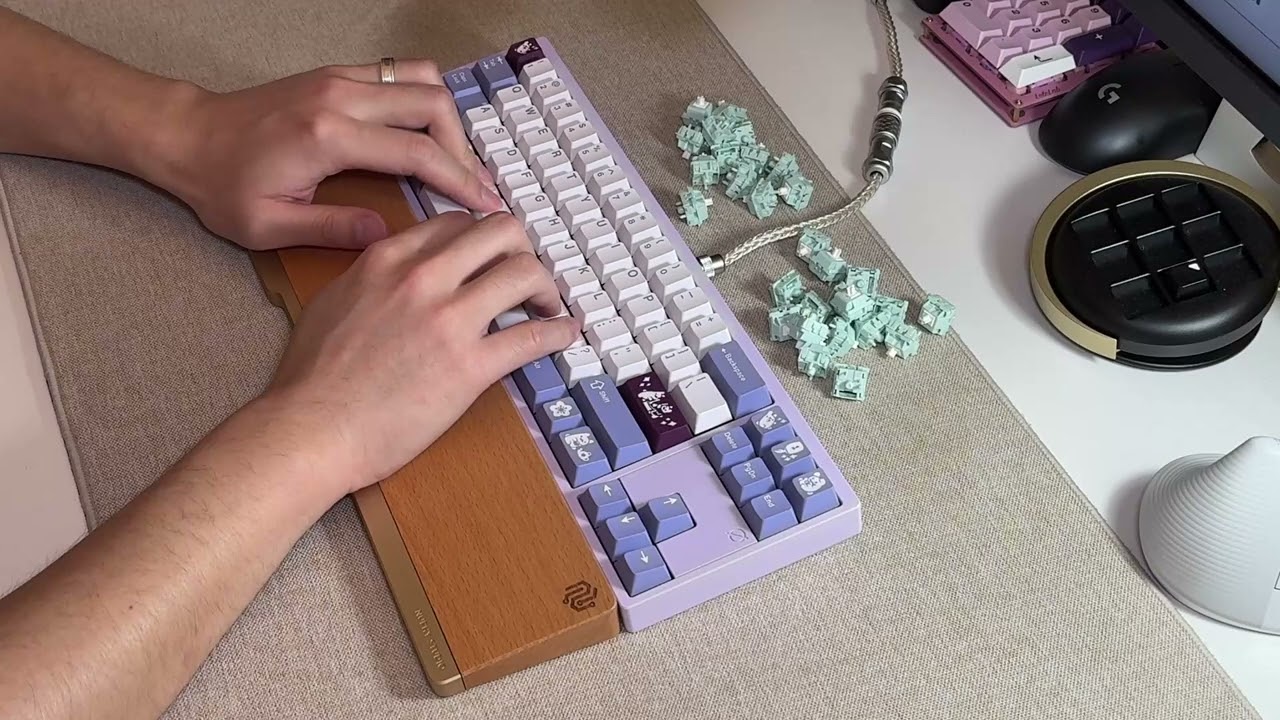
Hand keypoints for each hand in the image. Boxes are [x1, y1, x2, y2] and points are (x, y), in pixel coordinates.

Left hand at [159, 60, 504, 250]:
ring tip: (456, 160)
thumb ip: (334, 230)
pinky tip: (430, 134)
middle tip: (476, 187)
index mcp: (326, 136)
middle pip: (432, 105)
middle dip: (465, 148)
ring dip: (448, 119)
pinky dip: (425, 100)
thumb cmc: (221, 185)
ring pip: (421, 79)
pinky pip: (399, 73)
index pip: (416, 151)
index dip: (459, 179)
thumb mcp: (269, 226)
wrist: (186, 137)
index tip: (486, 204)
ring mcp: (339, 78)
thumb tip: (391, 236)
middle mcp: (339, 96)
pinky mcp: (336, 75)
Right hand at [259, 212, 578, 495]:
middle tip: (527, 272)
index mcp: (389, 260)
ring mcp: (449, 320)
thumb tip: (400, 274)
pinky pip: (533, 337)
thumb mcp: (336, 300)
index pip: (455, 223)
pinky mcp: (471, 366)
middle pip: (500, 231)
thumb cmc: (313, 377)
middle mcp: (423, 278)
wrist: (312, 428)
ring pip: (525, 272)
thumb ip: (374, 277)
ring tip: (549, 303)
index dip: (482, 237)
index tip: (493, 254)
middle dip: (523, 247)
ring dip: (546, 285)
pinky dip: (559, 332)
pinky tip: (566, 333)